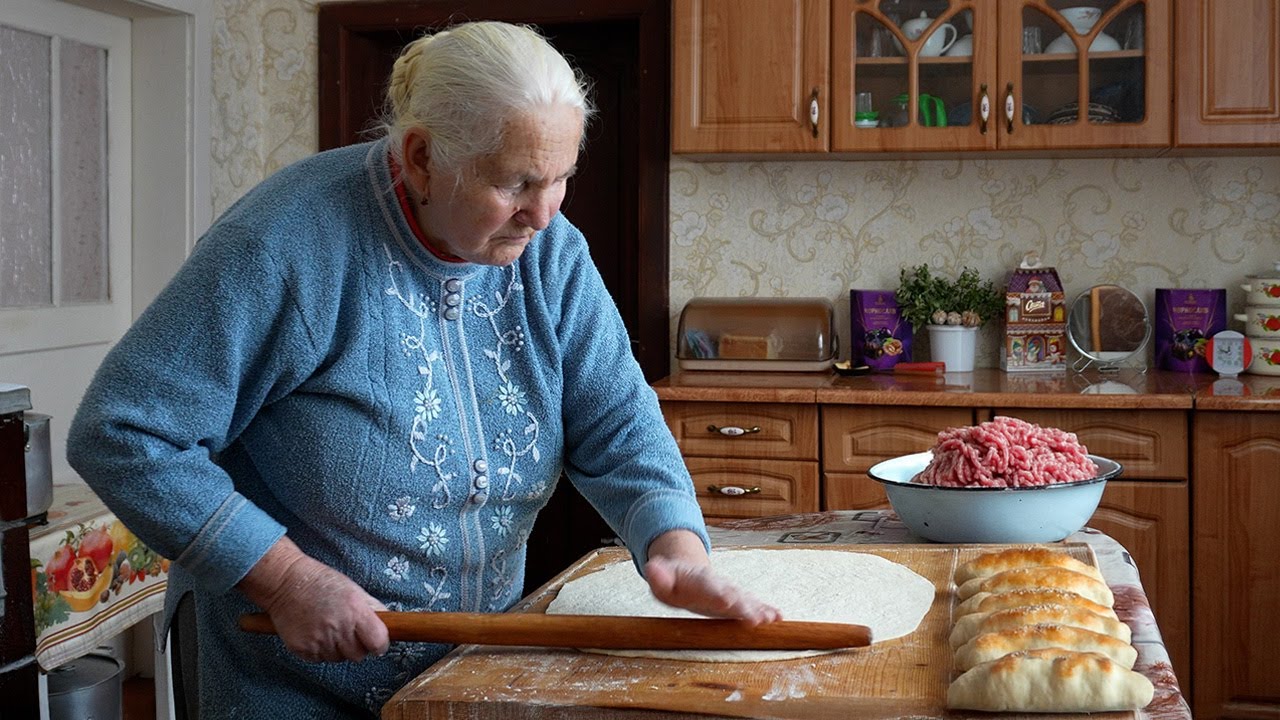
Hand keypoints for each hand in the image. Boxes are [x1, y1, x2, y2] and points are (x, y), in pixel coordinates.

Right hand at [238, 537, 389, 661]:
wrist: (285, 582)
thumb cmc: (321, 583)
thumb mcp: (353, 590)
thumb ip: (372, 608)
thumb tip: (390, 625)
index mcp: (355, 611)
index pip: (378, 643)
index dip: (379, 644)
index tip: (376, 641)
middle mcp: (339, 628)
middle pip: (359, 655)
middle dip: (357, 646)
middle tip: (348, 631)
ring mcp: (319, 641)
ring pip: (339, 659)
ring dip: (337, 648)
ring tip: (328, 628)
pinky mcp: (302, 649)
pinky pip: (319, 659)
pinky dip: (320, 650)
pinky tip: (315, 632)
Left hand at [643, 530, 780, 625]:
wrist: (688, 572)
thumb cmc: (673, 580)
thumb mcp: (660, 577)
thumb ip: (658, 575)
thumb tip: (652, 568)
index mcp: (699, 580)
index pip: (708, 586)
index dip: (717, 593)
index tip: (727, 600)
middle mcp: (719, 585)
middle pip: (733, 595)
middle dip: (744, 606)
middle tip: (755, 618)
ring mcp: (730, 593)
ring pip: (746, 600)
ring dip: (758, 609)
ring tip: (771, 619)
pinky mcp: (736, 601)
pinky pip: (753, 605)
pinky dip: (766, 610)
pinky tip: (778, 618)